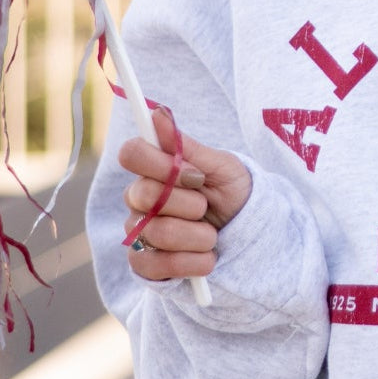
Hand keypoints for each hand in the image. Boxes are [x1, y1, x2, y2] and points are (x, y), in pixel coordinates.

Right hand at [119, 107, 251, 282]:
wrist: (246, 233)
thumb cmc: (231, 192)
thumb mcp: (220, 166)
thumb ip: (186, 146)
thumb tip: (157, 112)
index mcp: (153, 168)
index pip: (131, 154)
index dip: (162, 165)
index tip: (196, 175)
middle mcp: (138, 199)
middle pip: (144, 195)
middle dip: (189, 204)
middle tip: (207, 207)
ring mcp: (138, 232)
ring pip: (154, 233)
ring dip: (196, 237)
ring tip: (212, 236)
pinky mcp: (144, 264)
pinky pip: (152, 266)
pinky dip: (188, 264)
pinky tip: (206, 259)